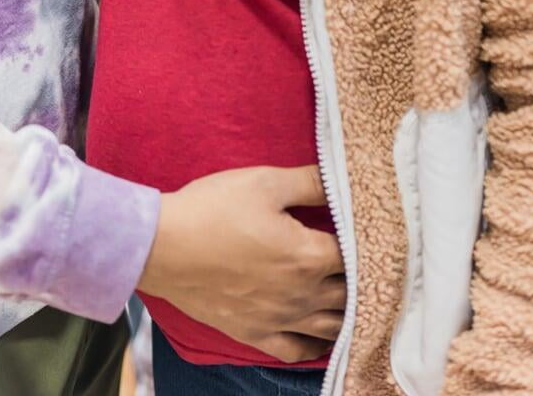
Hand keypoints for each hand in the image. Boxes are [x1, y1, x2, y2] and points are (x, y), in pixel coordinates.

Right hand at [138, 165, 344, 363]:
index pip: (356, 254)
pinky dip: (316, 346)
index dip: (364, 241)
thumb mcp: (265, 182)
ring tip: (350, 296)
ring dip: (346, 312)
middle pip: (349, 293)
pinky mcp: (255, 334)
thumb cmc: (214, 209)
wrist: (165, 247)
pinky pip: (297, 352)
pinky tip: (320, 335)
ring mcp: (280, 320)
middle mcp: (302, 295)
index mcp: (309, 256)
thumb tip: (341, 179)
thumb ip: (310, 181)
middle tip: (363, 262)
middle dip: (360, 277)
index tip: (367, 231)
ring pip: (332, 326)